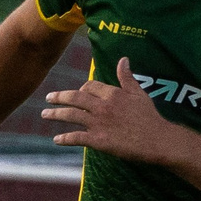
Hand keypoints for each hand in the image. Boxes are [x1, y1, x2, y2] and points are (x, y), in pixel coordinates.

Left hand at [41, 61, 182, 164]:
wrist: (157, 140)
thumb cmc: (149, 117)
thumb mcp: (139, 93)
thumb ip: (127, 77)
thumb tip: (123, 59)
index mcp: (112, 94)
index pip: (89, 86)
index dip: (81, 88)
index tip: (76, 92)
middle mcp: (102, 107)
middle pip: (75, 98)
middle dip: (59, 97)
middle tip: (48, 98)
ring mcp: (99, 123)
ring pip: (71, 115)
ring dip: (55, 114)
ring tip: (44, 114)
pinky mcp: (98, 140)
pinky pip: (76, 137)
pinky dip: (65, 138)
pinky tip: (56, 140)